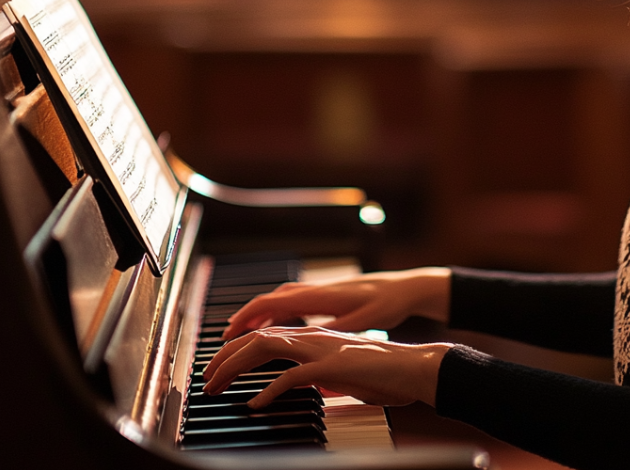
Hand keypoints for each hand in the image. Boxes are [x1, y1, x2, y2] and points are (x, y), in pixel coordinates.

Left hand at [202, 326, 452, 406]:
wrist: (416, 368)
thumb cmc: (385, 373)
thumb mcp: (344, 373)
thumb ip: (321, 375)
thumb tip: (304, 385)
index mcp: (315, 337)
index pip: (266, 335)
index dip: (237, 349)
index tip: (218, 367)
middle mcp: (314, 337)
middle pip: (258, 337)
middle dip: (225, 357)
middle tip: (206, 379)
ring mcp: (322, 349)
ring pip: (267, 348)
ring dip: (236, 367)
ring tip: (218, 386)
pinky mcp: (332, 366)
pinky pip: (292, 377)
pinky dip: (269, 391)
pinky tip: (255, 405)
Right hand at [221, 267, 451, 339]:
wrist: (403, 288)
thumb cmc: (385, 303)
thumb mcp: (361, 322)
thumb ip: (333, 331)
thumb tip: (307, 341)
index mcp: (317, 296)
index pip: (271, 303)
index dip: (246, 318)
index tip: (228, 333)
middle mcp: (313, 290)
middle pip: (268, 301)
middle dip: (244, 318)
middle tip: (225, 339)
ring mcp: (318, 292)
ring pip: (277, 300)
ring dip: (257, 315)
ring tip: (241, 333)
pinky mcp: (324, 296)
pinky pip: (290, 302)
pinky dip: (274, 312)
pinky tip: (272, 325)